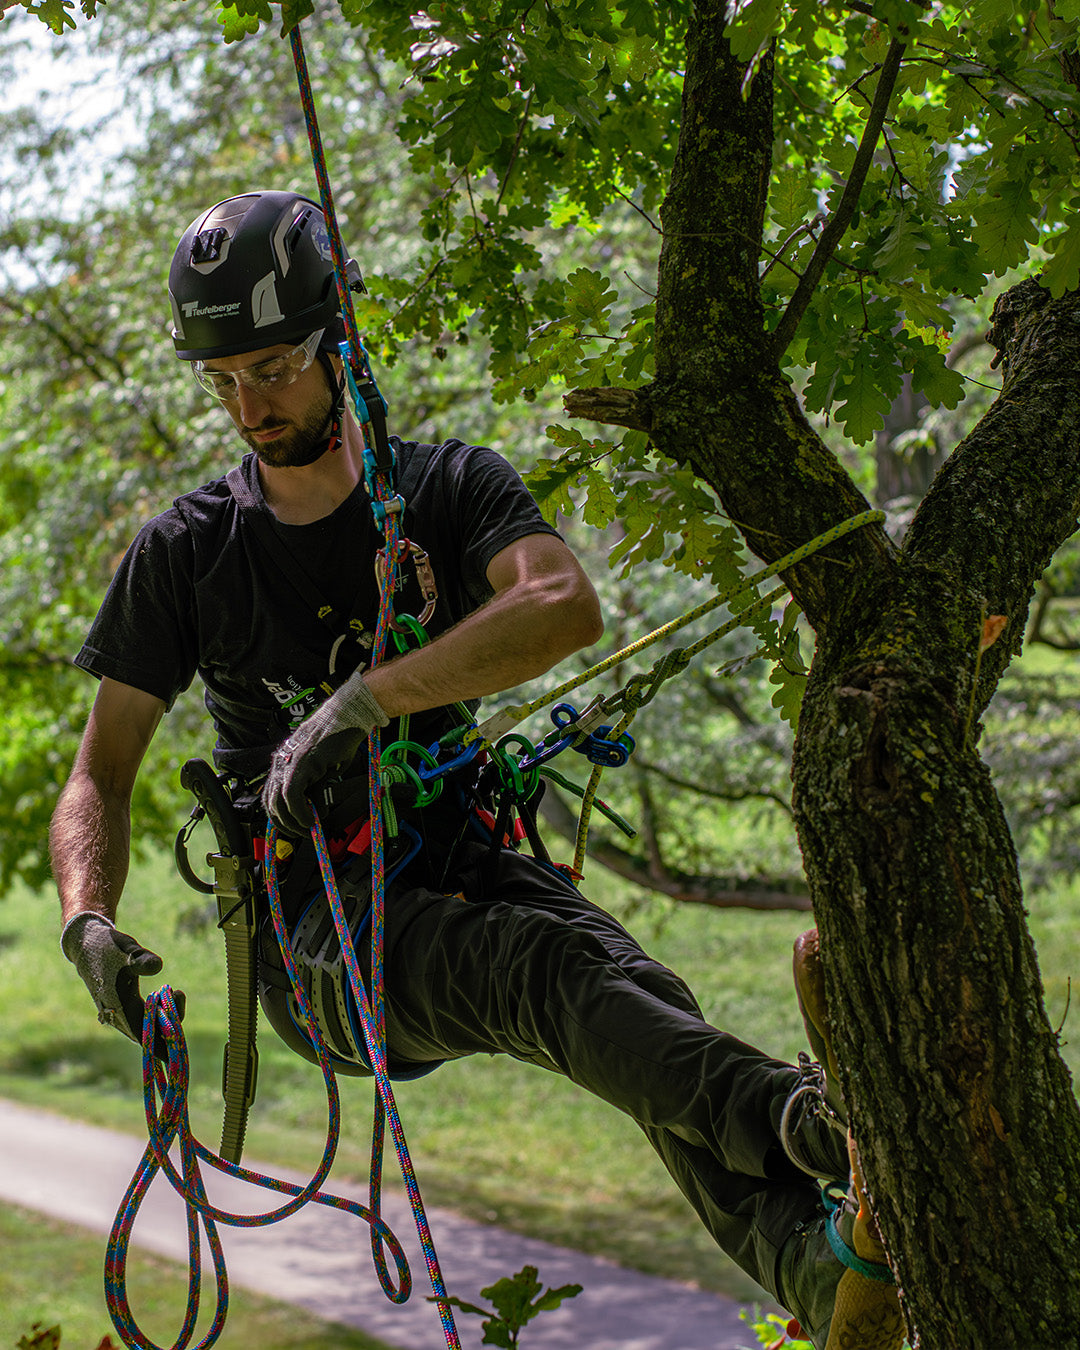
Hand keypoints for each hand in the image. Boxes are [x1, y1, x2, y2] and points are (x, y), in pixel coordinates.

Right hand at [61, 911, 182, 1047]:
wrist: (87, 945)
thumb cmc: (108, 947)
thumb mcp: (126, 948)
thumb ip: (141, 959)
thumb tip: (158, 967)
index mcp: (120, 1009)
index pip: (146, 1038)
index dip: (163, 1048)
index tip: (177, 1053)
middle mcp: (120, 1017)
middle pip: (151, 1035)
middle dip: (171, 1023)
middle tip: (177, 993)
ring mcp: (121, 1014)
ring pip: (149, 1027)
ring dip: (166, 1016)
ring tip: (175, 991)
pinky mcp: (123, 1008)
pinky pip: (145, 1019)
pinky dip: (159, 1012)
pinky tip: (167, 993)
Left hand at [262, 671, 388, 835]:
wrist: (347, 717)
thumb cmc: (337, 739)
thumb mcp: (322, 770)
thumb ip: (314, 788)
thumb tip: (316, 811)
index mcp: (283, 761)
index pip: (270, 796)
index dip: (279, 817)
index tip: (292, 828)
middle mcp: (281, 762)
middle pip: (271, 802)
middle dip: (285, 824)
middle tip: (302, 833)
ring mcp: (289, 762)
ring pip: (279, 802)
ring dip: (293, 821)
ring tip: (309, 828)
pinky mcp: (301, 763)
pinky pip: (293, 795)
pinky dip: (300, 812)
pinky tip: (312, 819)